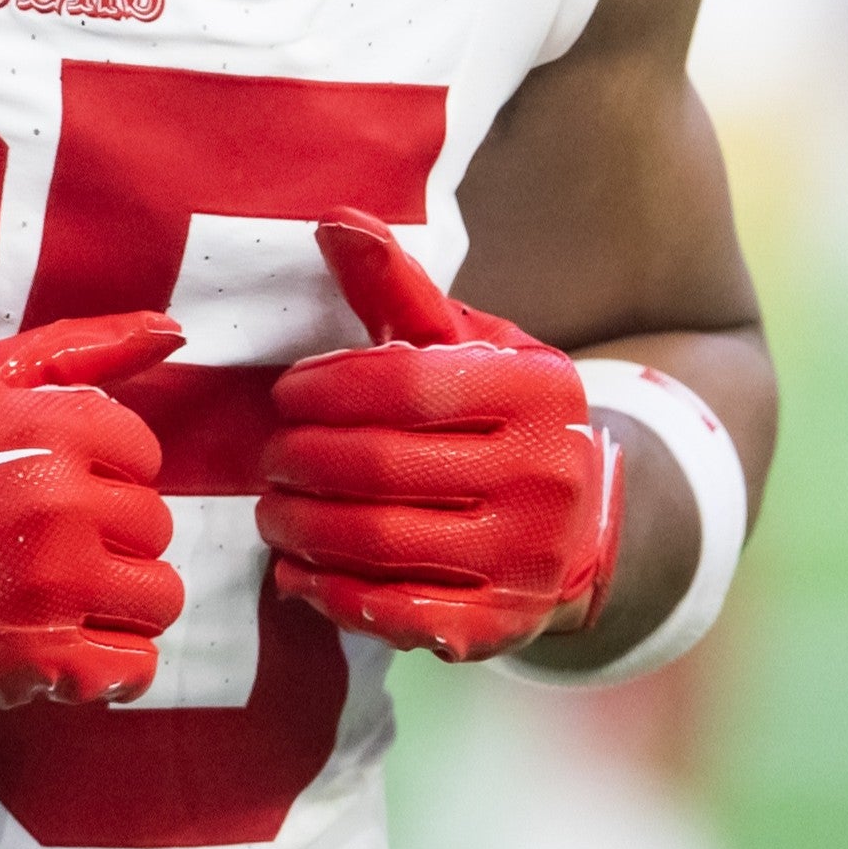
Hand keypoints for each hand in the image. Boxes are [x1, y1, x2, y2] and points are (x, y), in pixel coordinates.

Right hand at [0, 312, 185, 706]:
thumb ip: (82, 349)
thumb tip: (173, 329)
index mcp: (54, 429)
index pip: (143, 455)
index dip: (101, 470)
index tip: (51, 484)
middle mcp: (64, 506)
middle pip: (153, 526)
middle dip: (109, 533)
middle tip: (42, 541)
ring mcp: (55, 590)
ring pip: (156, 598)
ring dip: (119, 597)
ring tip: (58, 592)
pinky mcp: (39, 664)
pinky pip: (133, 668)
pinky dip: (112, 661)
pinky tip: (65, 643)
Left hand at [257, 208, 621, 662]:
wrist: (578, 522)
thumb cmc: (498, 413)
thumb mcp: (464, 342)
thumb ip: (398, 288)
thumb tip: (333, 220)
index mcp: (537, 392)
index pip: (406, 387)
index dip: (328, 390)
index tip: (286, 393)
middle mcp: (544, 477)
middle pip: (385, 468)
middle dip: (303, 460)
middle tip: (269, 455)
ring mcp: (525, 561)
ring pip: (383, 542)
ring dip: (304, 527)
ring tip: (271, 509)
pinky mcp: (500, 628)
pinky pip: (397, 613)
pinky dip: (332, 593)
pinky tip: (297, 571)